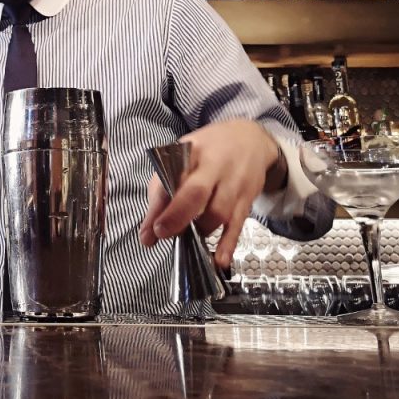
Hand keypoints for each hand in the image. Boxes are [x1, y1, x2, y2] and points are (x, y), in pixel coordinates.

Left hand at [138, 120, 280, 267]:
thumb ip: (163, 188)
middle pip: (196, 192)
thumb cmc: (208, 150)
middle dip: (177, 216)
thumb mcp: (182, 156)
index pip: (170, 177)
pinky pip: (238, 224)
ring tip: (189, 238)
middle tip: (162, 234)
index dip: (158, 205)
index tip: (148, 231)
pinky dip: (228, 244)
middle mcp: (215, 166)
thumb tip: (148, 229)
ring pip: (218, 212)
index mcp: (192, 151)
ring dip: (200, 231)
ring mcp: (234, 183)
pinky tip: (219, 260)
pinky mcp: (247, 199)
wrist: (250, 139)